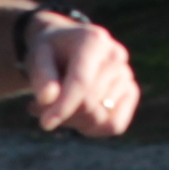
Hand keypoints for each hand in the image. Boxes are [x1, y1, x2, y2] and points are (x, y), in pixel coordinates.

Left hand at [26, 15, 141, 137]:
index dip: (64, 106)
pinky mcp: (131, 92)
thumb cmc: (50, 53)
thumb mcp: (37, 57)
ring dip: (73, 121)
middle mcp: (115, 55)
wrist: (67, 47)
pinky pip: (114, 124)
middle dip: (62, 113)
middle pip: (89, 103)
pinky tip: (76, 117)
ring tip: (56, 107)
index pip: (82, 82)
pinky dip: (92, 129)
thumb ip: (41, 76)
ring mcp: (126, 74)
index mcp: (93, 41)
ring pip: (100, 117)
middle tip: (39, 108)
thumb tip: (48, 98)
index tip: (45, 123)